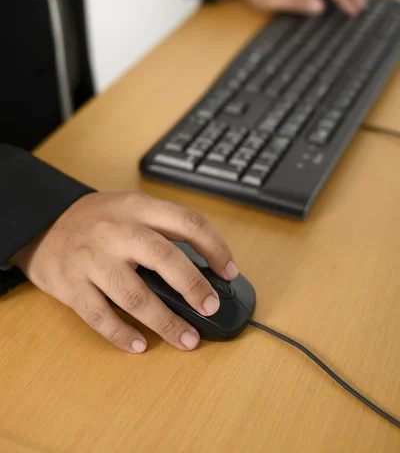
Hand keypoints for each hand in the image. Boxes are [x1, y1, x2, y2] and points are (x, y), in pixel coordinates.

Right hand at [12, 192, 237, 353]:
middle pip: (165, 258)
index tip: (229, 271)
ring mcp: (92, 259)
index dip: (215, 248)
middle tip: (211, 308)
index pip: (187, 222)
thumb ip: (161, 229)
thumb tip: (203, 268)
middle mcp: (116, 231)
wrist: (42, 223)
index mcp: (137, 207)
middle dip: (194, 287)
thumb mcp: (130, 208)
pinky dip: (122, 334)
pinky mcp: (71, 285)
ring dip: (165, 322)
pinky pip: (100, 316)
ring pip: (135, 296)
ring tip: (186, 339)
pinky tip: (139, 345)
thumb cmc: (95, 220)